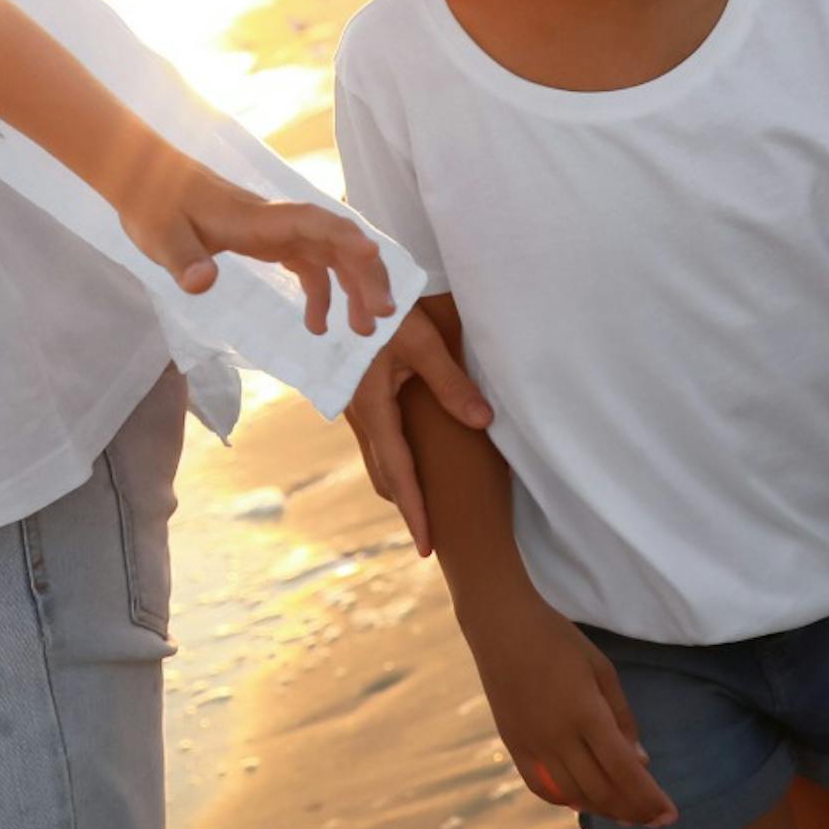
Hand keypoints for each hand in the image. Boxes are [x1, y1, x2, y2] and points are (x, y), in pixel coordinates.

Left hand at [119, 167, 397, 335]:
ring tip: (364, 329)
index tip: (373, 255)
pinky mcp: (267, 241)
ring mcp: (274, 231)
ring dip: (353, 286)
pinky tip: (318, 325)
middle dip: (364, 274)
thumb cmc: (152, 204)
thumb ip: (182, 260)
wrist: (144, 179)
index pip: (310, 222)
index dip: (344, 236)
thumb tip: (200, 284)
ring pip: (329, 254)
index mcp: (255, 219)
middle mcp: (275, 222)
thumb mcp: (159, 237)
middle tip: (381, 317)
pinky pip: (308, 264)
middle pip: (333, 241)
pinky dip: (321, 292)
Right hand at [344, 306, 493, 556]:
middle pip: (383, 473)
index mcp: (371, 406)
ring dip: (398, 484)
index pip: (398, 471)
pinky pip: (376, 440)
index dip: (414, 510)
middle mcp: (358, 413)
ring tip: (422, 506)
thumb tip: (483, 421)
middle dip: (406, 505)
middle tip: (429, 538)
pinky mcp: (357, 394)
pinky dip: (392, 461)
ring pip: (376, 458)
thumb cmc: (384, 310)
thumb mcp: (421, 342)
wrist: (344, 282)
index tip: (426, 546)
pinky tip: (407, 460)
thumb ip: (451, 383)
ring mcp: (354, 405)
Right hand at [463, 594, 674, 828]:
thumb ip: (623, 718)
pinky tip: (582, 801)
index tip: (671, 815)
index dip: (651, 799)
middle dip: (634, 811)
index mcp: (586, 713)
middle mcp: (558, 735)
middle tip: (655, 819)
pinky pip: (540, 786)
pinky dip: (565, 799)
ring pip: (573, 794)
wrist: (501, 624)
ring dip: (604, 809)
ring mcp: (532, 742)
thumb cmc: (558, 640)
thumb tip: (641, 762)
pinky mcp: (513, 743)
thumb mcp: (602, 670)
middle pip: (601, 791)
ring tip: (626, 813)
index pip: (625, 771)